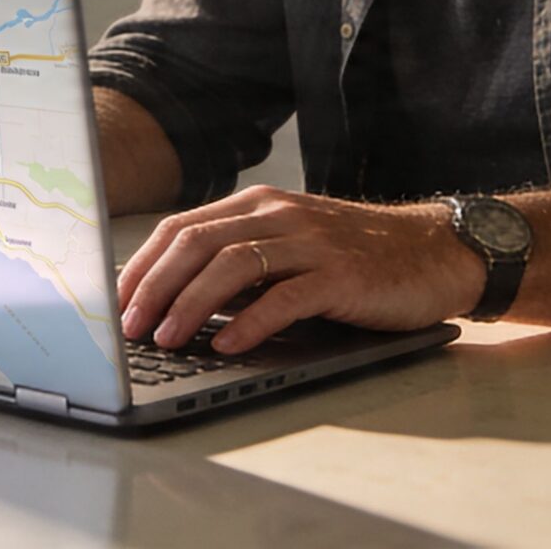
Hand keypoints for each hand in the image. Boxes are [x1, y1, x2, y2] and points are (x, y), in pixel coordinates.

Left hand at [116, 186, 479, 354]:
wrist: (435, 252)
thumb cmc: (356, 258)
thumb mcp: (290, 248)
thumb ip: (241, 263)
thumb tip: (174, 303)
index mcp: (258, 205)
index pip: (181, 228)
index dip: (142, 265)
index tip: (114, 302)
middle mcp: (279, 214)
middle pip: (197, 243)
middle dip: (153, 287)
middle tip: (128, 327)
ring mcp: (311, 242)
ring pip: (232, 265)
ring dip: (191, 305)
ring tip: (166, 338)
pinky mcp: (342, 274)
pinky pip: (285, 296)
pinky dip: (250, 322)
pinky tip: (227, 345)